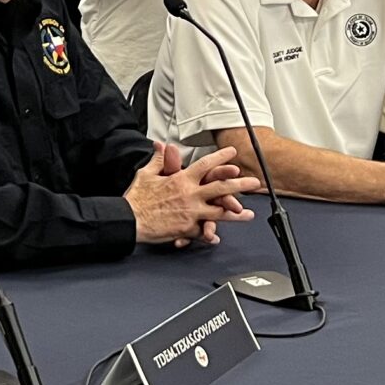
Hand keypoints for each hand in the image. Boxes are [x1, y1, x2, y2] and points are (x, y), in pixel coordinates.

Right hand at [126, 141, 259, 246]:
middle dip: (240, 185)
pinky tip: (217, 238)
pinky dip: (210, 236)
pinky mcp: (187, 229)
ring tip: (248, 214)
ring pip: (219, 212)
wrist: (130, 220)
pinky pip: (202, 232)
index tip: (232, 154)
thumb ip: (159, 160)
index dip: (220, 158)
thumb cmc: (137, 198)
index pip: (205, 165)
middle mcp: (190, 195)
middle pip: (221, 188)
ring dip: (235, 213)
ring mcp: (191, 213)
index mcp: (181, 180)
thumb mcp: (147, 174)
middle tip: (254, 183)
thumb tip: (161, 146)